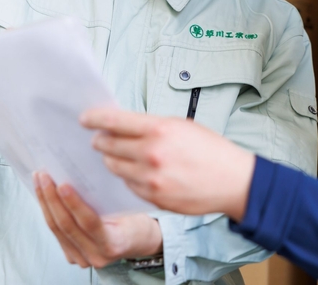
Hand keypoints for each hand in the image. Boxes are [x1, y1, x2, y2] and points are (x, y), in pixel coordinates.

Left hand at [33, 171, 162, 268]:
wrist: (137, 241)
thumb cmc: (135, 221)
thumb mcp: (128, 208)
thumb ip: (106, 200)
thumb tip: (80, 176)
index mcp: (113, 244)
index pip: (89, 223)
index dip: (74, 203)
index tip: (62, 184)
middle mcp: (96, 256)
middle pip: (67, 226)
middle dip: (52, 198)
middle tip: (44, 176)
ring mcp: (83, 258)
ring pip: (57, 229)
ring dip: (45, 203)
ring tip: (40, 181)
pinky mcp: (73, 256)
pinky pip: (56, 232)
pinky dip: (48, 212)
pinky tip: (44, 196)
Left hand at [81, 109, 254, 219]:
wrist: (233, 181)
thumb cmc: (210, 149)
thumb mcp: (181, 126)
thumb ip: (151, 126)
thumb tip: (123, 125)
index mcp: (159, 129)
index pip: (114, 121)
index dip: (94, 118)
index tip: (85, 119)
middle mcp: (151, 153)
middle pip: (108, 145)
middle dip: (100, 141)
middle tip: (97, 139)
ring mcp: (150, 178)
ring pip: (114, 166)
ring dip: (111, 160)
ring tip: (114, 155)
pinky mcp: (153, 197)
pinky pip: (128, 184)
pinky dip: (127, 177)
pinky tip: (134, 172)